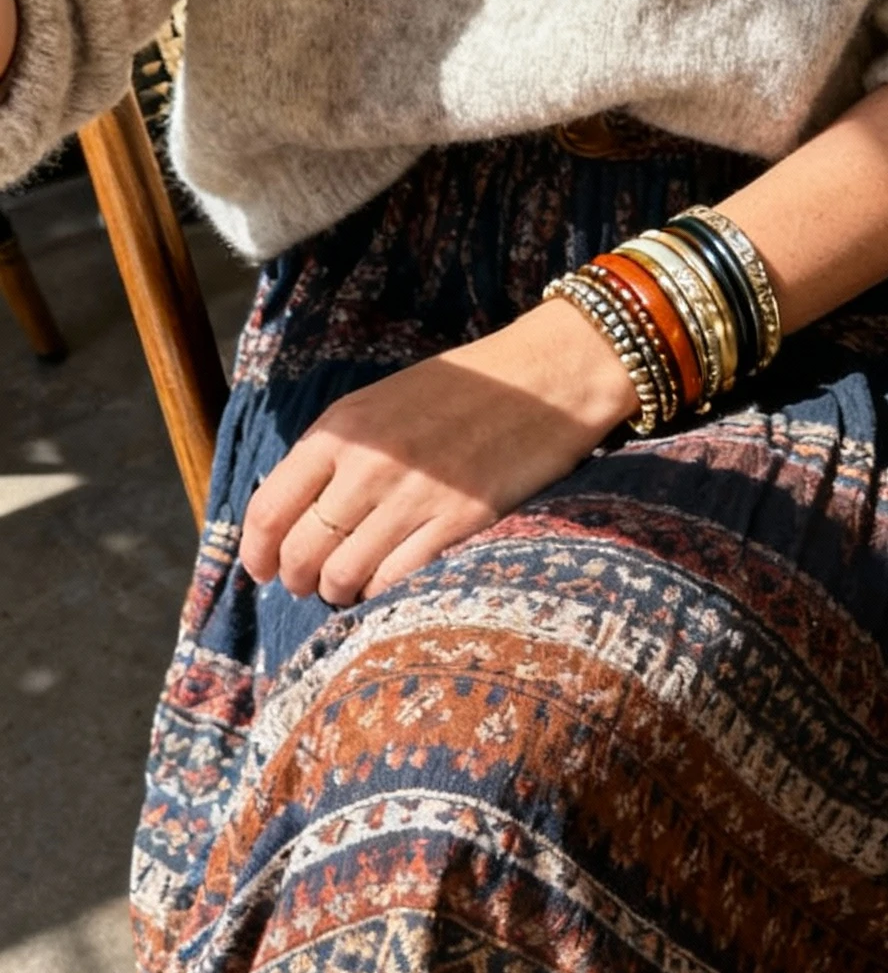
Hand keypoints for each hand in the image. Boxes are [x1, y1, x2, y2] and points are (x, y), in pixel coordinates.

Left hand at [239, 297, 639, 606]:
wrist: (545, 379)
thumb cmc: (463, 391)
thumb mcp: (379, 404)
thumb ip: (334, 454)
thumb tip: (292, 516)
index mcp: (340, 431)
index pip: (268, 510)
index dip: (258, 553)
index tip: (265, 570)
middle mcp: (368, 466)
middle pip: (301, 553)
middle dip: (299, 580)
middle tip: (314, 583)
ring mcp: (414, 497)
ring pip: (343, 577)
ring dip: (342, 591)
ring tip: (356, 584)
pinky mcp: (460, 523)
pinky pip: (397, 581)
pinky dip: (385, 593)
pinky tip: (393, 582)